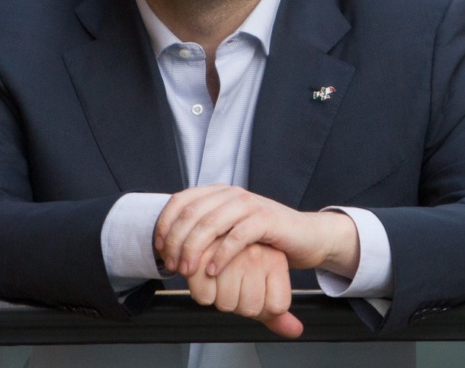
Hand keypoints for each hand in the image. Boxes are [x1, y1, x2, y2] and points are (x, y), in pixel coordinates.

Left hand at [154, 184, 358, 281]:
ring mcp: (249, 204)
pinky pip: (237, 236)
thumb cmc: (263, 238)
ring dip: (194, 249)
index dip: (165, 225)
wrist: (305, 236)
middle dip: (176, 242)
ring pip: (210, 224)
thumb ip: (204, 231)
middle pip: (191, 214)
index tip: (159, 250)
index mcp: (218, 192)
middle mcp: (231, 194)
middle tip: (173, 267)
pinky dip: (221, 255)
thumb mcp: (228, 230)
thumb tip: (168, 246)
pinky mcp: (266, 219)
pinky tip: (213, 270)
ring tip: (189, 271)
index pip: (180, 201)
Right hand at [187, 238, 302, 337]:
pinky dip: (201, 292)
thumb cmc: (240, 264)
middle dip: (239, 303)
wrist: (213, 233)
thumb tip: (296, 330)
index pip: (276, 307)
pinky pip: (205, 297)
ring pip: (227, 305)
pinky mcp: (204, 255)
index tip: (255, 291)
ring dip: (220, 298)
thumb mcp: (262, 285)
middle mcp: (257, 255)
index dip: (262, 308)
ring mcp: (231, 254)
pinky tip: (205, 276)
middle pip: (249, 309)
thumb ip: (278, 314)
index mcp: (276, 260)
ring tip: (219, 279)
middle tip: (234, 284)